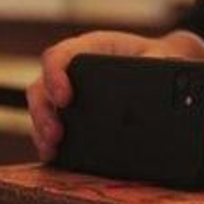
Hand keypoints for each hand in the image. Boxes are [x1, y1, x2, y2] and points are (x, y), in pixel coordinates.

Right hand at [27, 30, 203, 161]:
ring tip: (52, 149)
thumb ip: (159, 60)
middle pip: (42, 86)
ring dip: (41, 129)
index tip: (65, 98)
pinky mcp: (70, 111)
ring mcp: (67, 90)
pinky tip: (54, 155)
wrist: (157, 65)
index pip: (59, 56)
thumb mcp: (158, 55)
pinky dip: (48, 140)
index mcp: (88, 48)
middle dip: (43, 112)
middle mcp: (71, 69)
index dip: (55, 75)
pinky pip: (50, 124)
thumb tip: (163, 70)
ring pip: (41, 107)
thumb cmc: (152, 56)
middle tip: (56, 133)